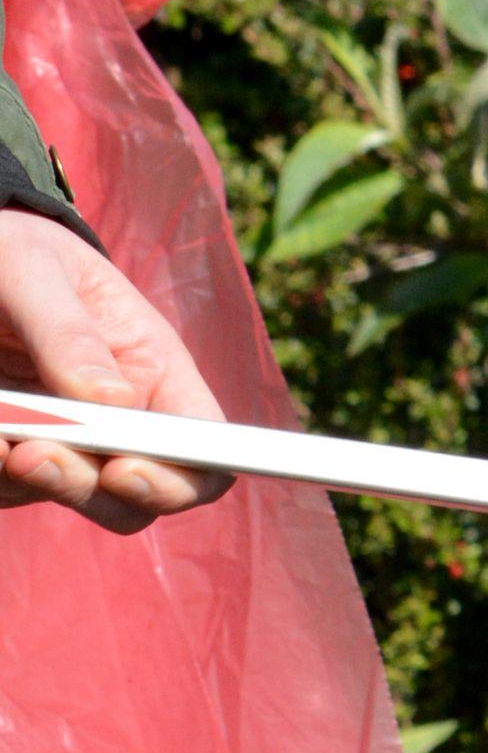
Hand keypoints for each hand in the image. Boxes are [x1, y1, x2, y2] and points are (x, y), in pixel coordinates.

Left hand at [0, 218, 227, 530]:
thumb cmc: (16, 252)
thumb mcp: (34, 271)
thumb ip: (69, 334)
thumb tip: (111, 405)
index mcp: (154, 373)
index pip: (204, 452)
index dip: (181, 479)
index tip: (123, 470)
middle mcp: (122, 423)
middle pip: (134, 500)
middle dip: (86, 488)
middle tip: (30, 455)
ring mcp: (68, 446)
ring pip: (67, 498)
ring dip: (29, 479)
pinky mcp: (17, 456)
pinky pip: (11, 489)